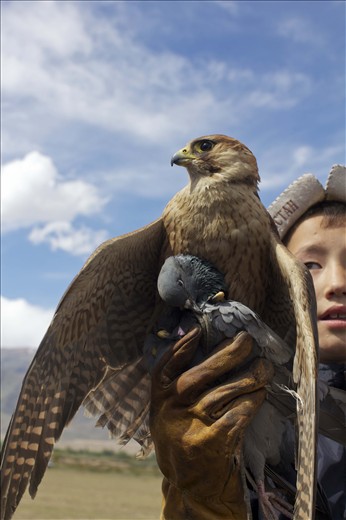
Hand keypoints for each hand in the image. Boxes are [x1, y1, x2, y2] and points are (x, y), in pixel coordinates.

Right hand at [149, 327, 273, 519]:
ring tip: (263, 367)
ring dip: (249, 377)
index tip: (198, 331)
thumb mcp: (170, 418)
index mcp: (159, 402)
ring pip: (224, 392)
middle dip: (226, 354)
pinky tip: (261, 393)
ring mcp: (190, 427)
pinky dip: (253, 400)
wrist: (192, 491)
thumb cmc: (185, 444)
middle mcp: (171, 412)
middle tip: (246, 340)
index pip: (165, 368)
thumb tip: (204, 349)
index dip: (180, 347)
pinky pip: (238, 412)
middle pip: (199, 375)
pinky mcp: (211, 443)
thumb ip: (178, 391)